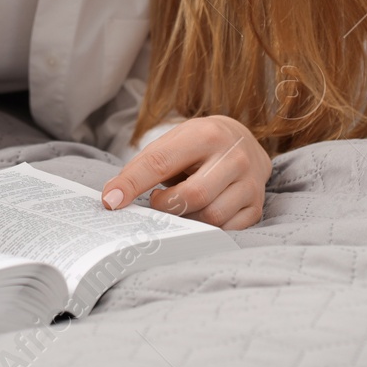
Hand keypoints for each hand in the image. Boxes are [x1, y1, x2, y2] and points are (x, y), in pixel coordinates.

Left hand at [101, 115, 270, 230]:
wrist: (244, 142)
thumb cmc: (199, 146)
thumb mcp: (173, 143)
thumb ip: (144, 166)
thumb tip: (112, 199)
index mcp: (205, 135)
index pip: (161, 162)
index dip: (132, 184)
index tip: (110, 201)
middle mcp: (233, 157)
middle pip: (192, 196)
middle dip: (166, 205)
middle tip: (158, 201)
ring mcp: (249, 183)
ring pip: (211, 217)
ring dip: (187, 220)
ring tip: (180, 206)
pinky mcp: (256, 206)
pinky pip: (227, 231)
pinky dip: (206, 229)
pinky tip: (200, 215)